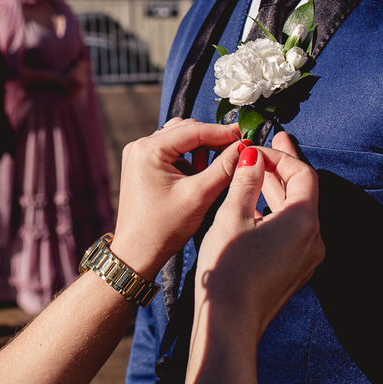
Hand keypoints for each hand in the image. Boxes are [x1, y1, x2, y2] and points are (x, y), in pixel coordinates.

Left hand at [108, 119, 241, 278]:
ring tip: (212, 171)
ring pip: (179, 140)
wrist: (136, 253)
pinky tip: (196, 178)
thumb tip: (246, 148)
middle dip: (211, 141)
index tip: (246, 137)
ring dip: (199, 150)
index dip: (223, 133)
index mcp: (148, 149)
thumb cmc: (163, 228)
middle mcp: (140, 146)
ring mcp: (138, 155)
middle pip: (186, 130)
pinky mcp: (141, 166)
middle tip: (235, 154)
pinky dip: (187, 160)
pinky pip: (170, 152)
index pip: (194, 130)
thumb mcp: (199, 196)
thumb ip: (224, 168)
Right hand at [194, 130, 322, 340]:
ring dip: (277, 192)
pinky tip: (255, 208)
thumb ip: (245, 180)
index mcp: (303, 221)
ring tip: (257, 173)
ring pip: (296, 214)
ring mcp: (306, 259)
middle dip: (282, 169)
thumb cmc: (228, 269)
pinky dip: (276, 215)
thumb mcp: (232, 216)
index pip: (303, 174)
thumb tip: (252, 157)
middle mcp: (313, 240)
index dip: (281, 156)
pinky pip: (291, 234)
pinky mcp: (295, 272)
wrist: (229, 323)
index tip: (258, 148)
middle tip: (267, 146)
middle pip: (303, 193)